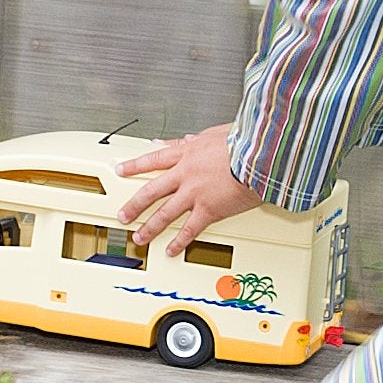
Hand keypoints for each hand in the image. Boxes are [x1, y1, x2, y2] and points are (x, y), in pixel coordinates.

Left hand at [118, 126, 265, 258]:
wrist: (259, 156)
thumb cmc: (246, 142)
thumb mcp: (216, 133)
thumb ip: (198, 139)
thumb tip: (188, 138)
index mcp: (188, 154)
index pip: (154, 159)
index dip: (135, 165)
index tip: (122, 170)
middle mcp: (186, 175)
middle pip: (152, 191)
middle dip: (134, 205)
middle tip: (123, 214)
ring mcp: (195, 194)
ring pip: (164, 214)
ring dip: (149, 227)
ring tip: (139, 238)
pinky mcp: (209, 210)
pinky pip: (190, 230)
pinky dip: (179, 242)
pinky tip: (171, 249)